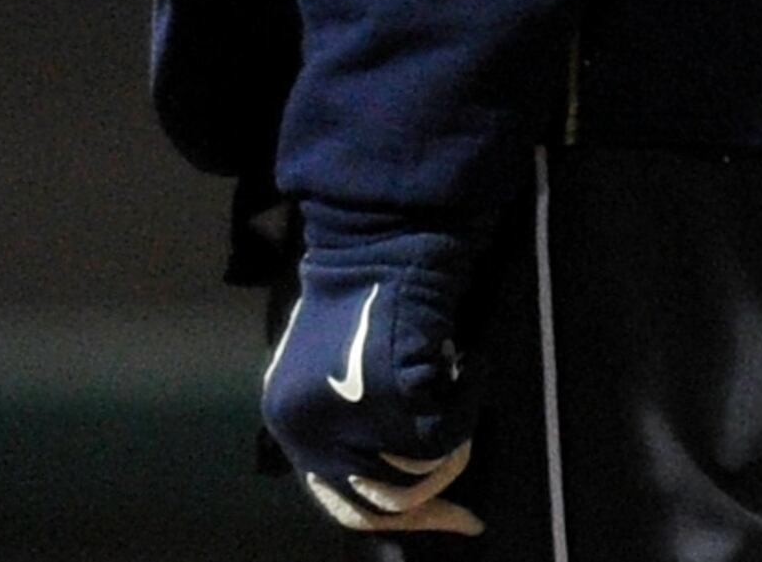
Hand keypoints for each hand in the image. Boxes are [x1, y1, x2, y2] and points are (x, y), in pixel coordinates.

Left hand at [262, 245, 479, 534]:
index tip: (455, 519)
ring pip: (420, 472)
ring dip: (452, 443)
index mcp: (290, 427)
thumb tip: (398, 495)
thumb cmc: (362, 297)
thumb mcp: (337, 377)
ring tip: (461, 395)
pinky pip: (445, 434)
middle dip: (436, 496)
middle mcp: (309, 432)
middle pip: (385, 501)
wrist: (375, 241)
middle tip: (470, 497)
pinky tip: (470, 368)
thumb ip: (355, 431)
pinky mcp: (386, 398)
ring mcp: (345, 418)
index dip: (401, 519)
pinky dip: (467, 405)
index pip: (344, 505)